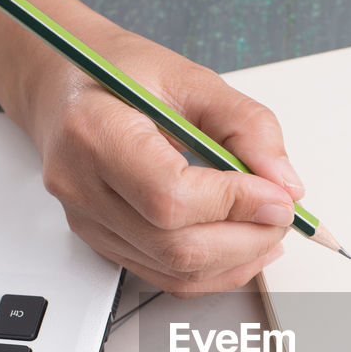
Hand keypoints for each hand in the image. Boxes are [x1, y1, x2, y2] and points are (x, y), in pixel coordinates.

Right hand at [20, 23, 301, 294]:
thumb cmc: (120, 75)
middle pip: (175, 246)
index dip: (235, 204)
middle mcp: (81, 186)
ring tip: (270, 229)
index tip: (279, 197)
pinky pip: (165, 276)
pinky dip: (215, 270)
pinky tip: (244, 246)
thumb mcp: (192, 79)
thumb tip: (285, 184)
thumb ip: (247, 126)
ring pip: (175, 271)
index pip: (170, 197)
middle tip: (284, 215)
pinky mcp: (101, 242)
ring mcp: (87, 221)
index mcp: (94, 132)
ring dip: (237, 260)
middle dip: (246, 239)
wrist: (65, 86)